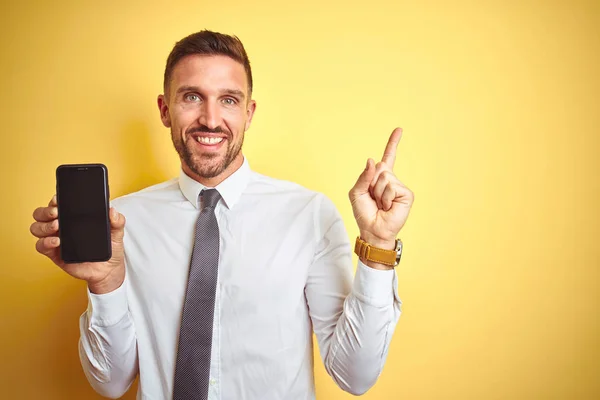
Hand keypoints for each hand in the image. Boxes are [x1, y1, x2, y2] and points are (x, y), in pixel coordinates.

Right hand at [30, 195, 126, 293]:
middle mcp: (61, 226)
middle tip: (56, 213)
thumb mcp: (117, 232)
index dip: (54, 201)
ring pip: (37, 228)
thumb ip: (117, 221)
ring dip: (44, 226)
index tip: (58, 199)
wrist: (108, 270)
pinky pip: (40, 246)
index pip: (57, 204)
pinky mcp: (54, 253)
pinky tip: (56, 241)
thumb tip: (112, 210)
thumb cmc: (110, 248)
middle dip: (45, 211)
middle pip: (41, 214)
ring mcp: (56, 239)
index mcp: (73, 218)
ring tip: (57, 226)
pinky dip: (45, 242)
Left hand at [349, 128, 413, 249]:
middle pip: (380, 168)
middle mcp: (391, 180)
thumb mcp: (356, 193)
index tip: (399, 129)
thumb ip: (363, 176)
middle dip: (371, 184)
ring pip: (384, 178)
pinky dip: (385, 198)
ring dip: (377, 193)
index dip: (393, 143)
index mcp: (379, 178)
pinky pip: (391, 187)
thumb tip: (372, 161)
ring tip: (380, 204)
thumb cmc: (364, 213)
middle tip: (374, 199)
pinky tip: (387, 206)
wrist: (372, 230)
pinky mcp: (406, 194)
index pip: (388, 157)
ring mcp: (400, 187)